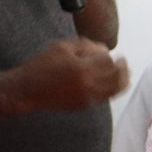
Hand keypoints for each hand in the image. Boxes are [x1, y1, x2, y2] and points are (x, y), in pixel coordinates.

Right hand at [11, 39, 126, 111]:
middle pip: (118, 76)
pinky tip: (112, 83)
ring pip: (117, 89)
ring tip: (124, 72)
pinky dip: (114, 89)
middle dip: (123, 67)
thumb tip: (106, 50)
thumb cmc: (42, 66)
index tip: (111, 54)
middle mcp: (88, 85)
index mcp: (82, 68)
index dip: (112, 56)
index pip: (109, 61)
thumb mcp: (61, 47)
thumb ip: (86, 46)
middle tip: (123, 62)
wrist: (27, 91)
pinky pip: (108, 97)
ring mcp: (88, 97)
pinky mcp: (86, 106)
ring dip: (123, 79)